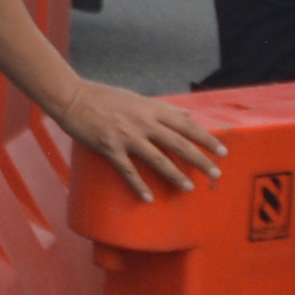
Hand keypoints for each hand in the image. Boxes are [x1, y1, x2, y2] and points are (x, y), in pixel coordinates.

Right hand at [52, 79, 224, 203]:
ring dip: (175, 174)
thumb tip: (186, 115)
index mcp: (151, 108)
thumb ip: (162, 108)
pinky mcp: (109, 148)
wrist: (72, 97)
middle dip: (200, 159)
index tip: (222, 151)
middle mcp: (143, 122)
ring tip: (189, 188)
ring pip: (157, 158)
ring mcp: (126, 136)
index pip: (186, 124)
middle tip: (216, 173)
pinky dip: (138, 185)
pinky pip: (127, 170)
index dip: (206, 138)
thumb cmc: (104, 96)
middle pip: (178, 143)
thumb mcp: (137, 98)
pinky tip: (148, 197)